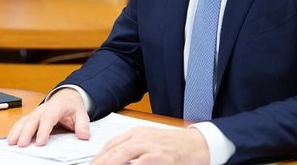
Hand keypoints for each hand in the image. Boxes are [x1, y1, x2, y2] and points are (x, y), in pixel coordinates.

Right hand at [6, 87, 90, 146]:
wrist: (66, 98)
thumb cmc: (72, 108)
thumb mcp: (81, 114)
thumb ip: (83, 125)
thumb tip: (84, 135)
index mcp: (56, 107)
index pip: (49, 119)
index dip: (43, 130)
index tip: (40, 142)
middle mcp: (43, 109)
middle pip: (32, 120)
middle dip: (26, 132)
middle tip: (21, 144)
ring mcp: (35, 112)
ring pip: (24, 120)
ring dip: (16, 131)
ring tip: (11, 142)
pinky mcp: (31, 116)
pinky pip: (21, 122)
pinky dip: (14, 130)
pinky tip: (10, 139)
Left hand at [90, 126, 209, 164]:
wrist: (198, 144)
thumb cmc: (175, 146)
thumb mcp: (151, 142)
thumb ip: (133, 149)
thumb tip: (115, 158)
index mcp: (137, 133)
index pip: (111, 145)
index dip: (98, 158)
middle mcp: (141, 138)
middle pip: (113, 151)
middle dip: (100, 162)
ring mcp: (150, 147)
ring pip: (122, 155)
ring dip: (110, 164)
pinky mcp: (160, 157)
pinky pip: (140, 163)